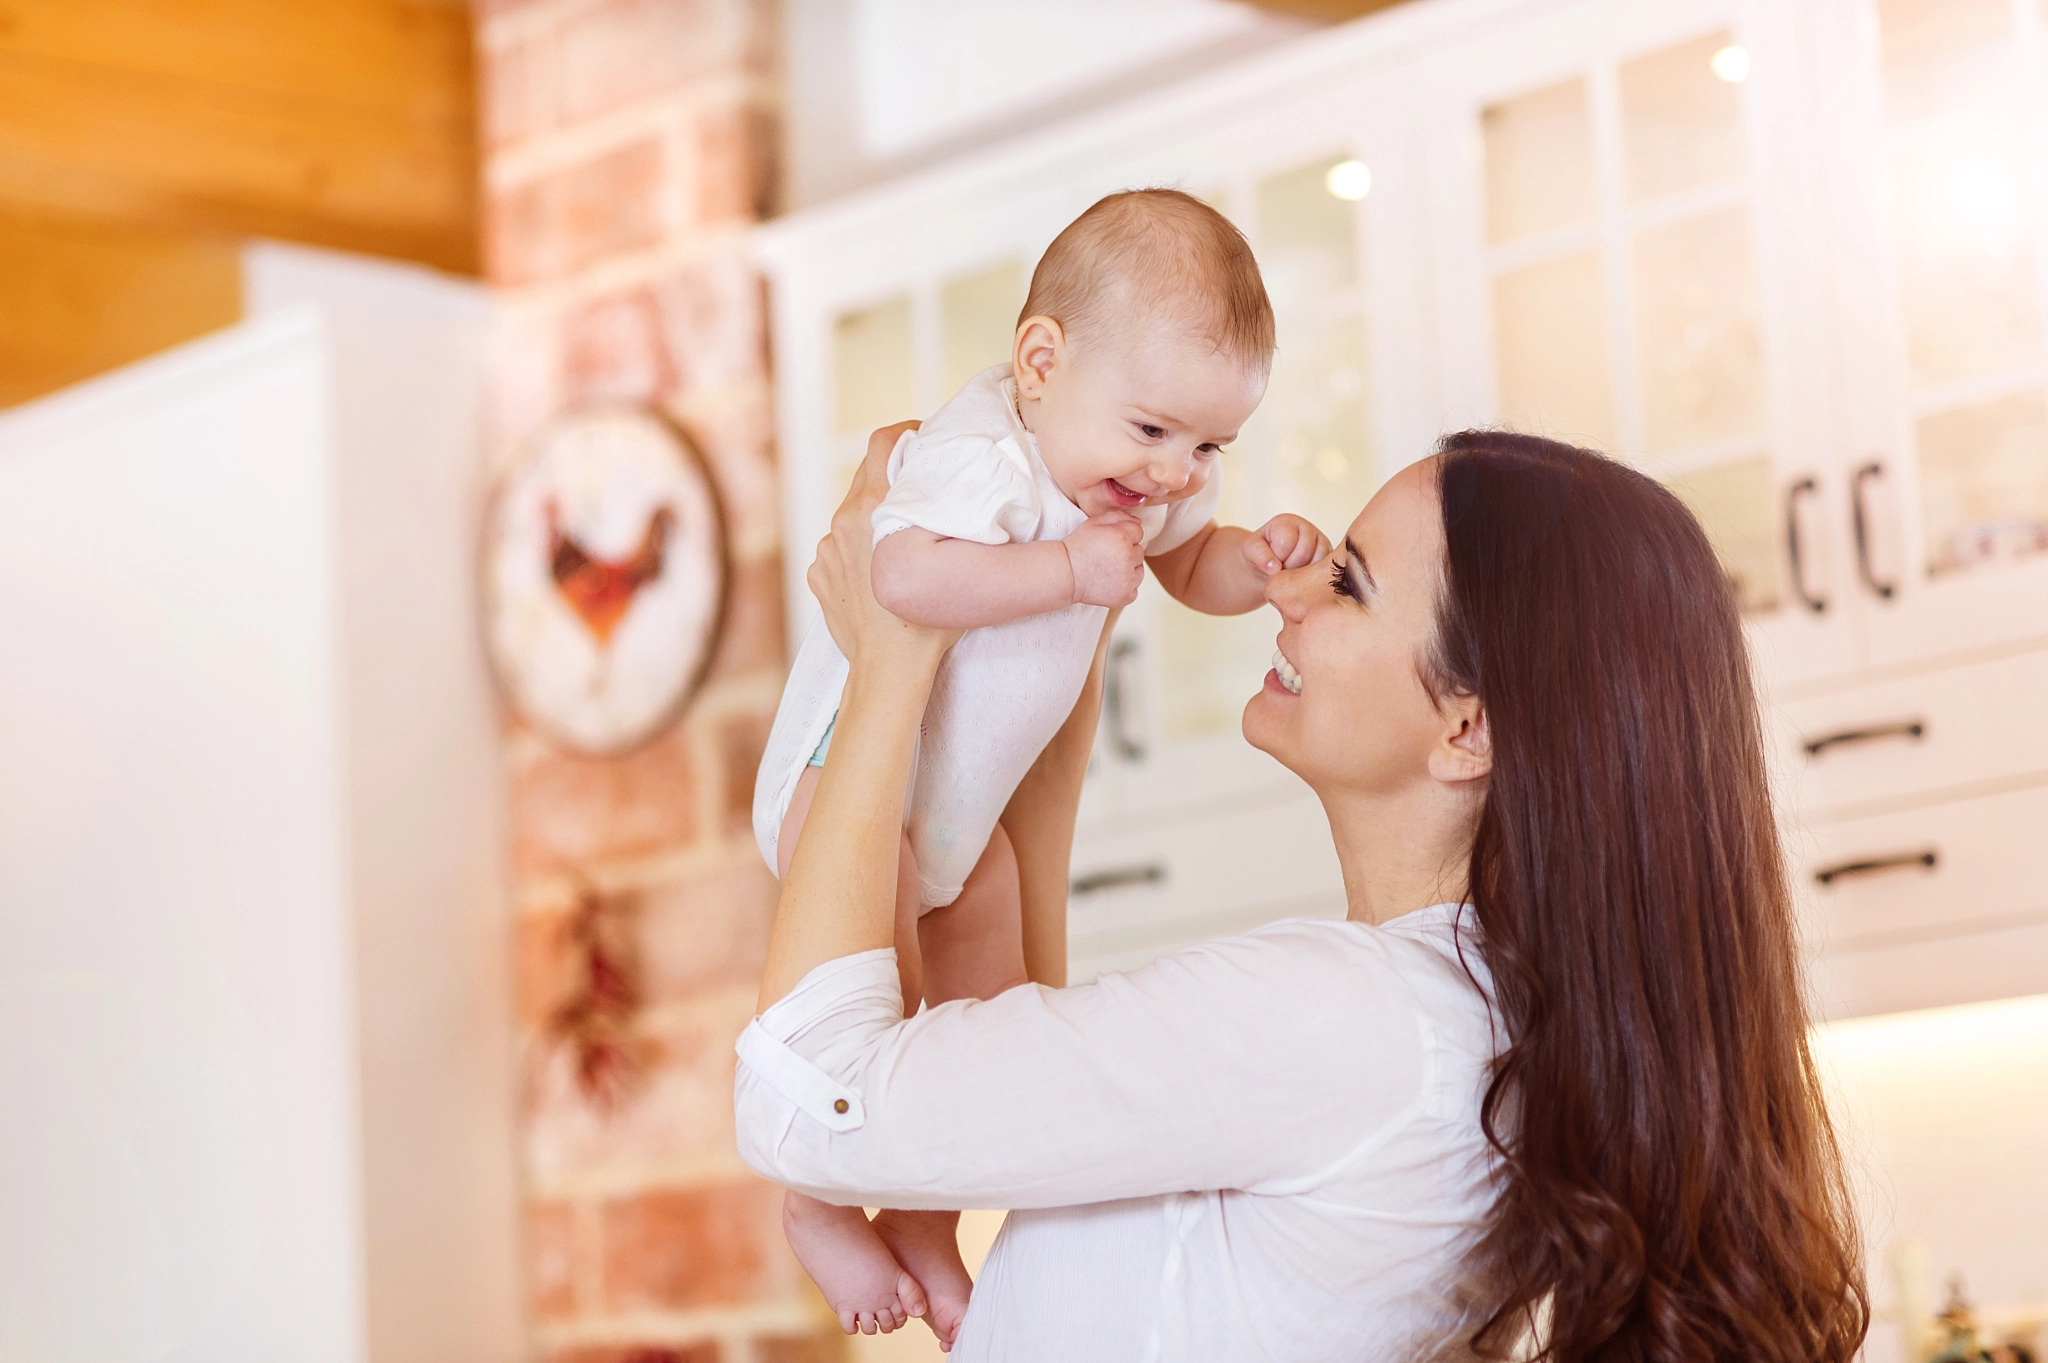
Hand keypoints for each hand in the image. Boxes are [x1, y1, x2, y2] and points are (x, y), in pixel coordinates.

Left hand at [808, 422, 960, 668]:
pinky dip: (860, 551)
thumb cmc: (928, 622)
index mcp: (873, 508)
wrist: (889, 670)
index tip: (923, 441)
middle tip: (923, 489)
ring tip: (903, 543)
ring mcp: (827, 548)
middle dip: (894, 476)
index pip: (882, 442)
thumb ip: (953, 517)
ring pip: (853, 514)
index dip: (905, 433)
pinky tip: (881, 575)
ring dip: (877, 518)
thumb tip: (968, 491)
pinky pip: (840, 547)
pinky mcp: (819, 572)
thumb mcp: (954, 559)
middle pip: (866, 474)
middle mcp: (843, 521)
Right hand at [1064, 511, 1145, 606]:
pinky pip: (1134, 588)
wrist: (1064, 574)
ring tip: (1108, 569)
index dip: (1123, 535)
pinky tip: (1109, 582)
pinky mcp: (1126, 595)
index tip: (1110, 542)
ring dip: (1129, 569)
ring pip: (1139, 570)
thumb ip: (1118, 517)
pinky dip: (1125, 586)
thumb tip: (1138, 522)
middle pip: (1139, 551)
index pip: (1138, 532)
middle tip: (1106, 556)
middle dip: (1127, 552)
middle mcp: (1128, 558)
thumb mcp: (1093, 523)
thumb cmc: (1077, 548)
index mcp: (1122, 537)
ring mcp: (1128, 579)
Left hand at [1242, 513, 1330, 575]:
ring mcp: (1321, 543)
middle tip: (1280, 568)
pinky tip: (1300, 577)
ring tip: (1289, 571)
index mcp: (1287, 522)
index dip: (1275, 558)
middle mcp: (1307, 528)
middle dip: (1288, 567)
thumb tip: (1274, 568)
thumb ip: (1259, 555)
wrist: (1270, 566)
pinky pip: (1324, 573)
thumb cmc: (1260, 554)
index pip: (1286, 542)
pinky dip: (1310, 580)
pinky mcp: (1329, 558)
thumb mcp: (1251, 551)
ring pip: (1316, 564)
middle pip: (1303, 553)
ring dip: (1299, 575)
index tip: (1270, 560)